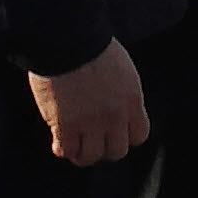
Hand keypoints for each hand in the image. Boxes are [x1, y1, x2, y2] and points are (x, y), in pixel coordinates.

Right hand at [30, 40, 150, 165]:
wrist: (69, 40)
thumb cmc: (91, 43)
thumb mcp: (119, 68)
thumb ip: (120, 90)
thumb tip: (113, 100)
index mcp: (132, 100)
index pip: (139, 136)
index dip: (125, 136)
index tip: (113, 130)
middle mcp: (115, 116)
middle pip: (116, 151)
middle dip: (104, 147)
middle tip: (91, 138)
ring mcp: (90, 123)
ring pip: (90, 156)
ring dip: (82, 152)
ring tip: (73, 144)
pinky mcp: (65, 125)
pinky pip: (65, 150)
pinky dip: (62, 148)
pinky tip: (58, 138)